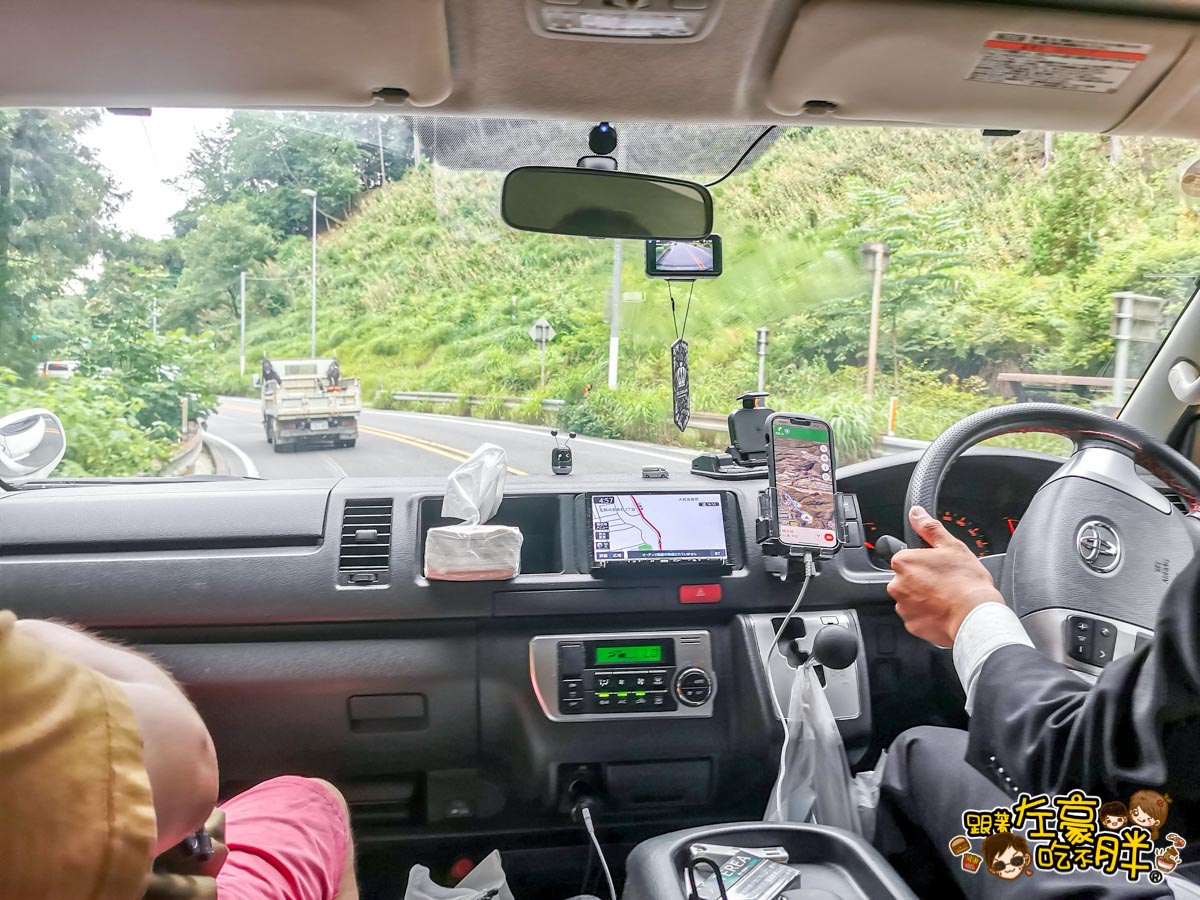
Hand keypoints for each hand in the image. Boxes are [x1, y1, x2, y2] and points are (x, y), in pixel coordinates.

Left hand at [887, 506, 1005, 646]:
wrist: (975, 615)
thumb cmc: (966, 581)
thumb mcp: (951, 546)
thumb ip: (929, 528)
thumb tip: (916, 513)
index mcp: (903, 562)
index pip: (906, 558)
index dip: (924, 562)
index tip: (937, 567)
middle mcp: (897, 585)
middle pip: (907, 579)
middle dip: (922, 581)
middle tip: (944, 583)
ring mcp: (903, 607)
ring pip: (911, 599)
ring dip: (924, 598)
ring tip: (946, 598)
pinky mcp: (911, 625)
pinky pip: (917, 617)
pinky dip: (928, 615)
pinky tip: (944, 611)